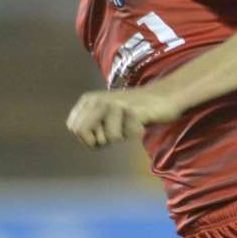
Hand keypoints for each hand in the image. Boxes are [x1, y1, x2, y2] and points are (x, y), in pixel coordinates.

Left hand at [66, 86, 186, 147]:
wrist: (163, 97)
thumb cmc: (133, 112)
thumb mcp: (105, 115)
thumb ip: (89, 124)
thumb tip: (82, 139)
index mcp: (88, 100)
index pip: (74, 128)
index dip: (88, 137)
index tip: (103, 131)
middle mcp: (98, 100)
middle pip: (83, 133)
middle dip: (100, 140)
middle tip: (116, 130)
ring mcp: (114, 104)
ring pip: (108, 138)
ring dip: (122, 136)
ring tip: (130, 123)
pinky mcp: (130, 111)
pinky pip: (126, 135)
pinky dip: (135, 133)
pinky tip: (140, 122)